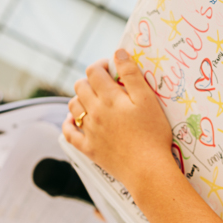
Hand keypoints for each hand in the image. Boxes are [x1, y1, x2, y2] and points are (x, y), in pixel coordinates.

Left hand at [62, 50, 174, 188]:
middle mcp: (94, 112)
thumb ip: (132, 74)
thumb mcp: (148, 99)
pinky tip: (75, 120)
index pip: (94, 71)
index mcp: (108, 98)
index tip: (111, 66)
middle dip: (90, 79)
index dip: (101, 64)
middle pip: (80, 86)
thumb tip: (118, 53)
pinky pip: (69, 133)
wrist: (147, 169)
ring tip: (95, 99)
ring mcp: (89, 131)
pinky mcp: (88, 149)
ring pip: (73, 107)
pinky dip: (69, 123)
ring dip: (80, 98)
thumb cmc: (152, 133)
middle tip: (106, 83)